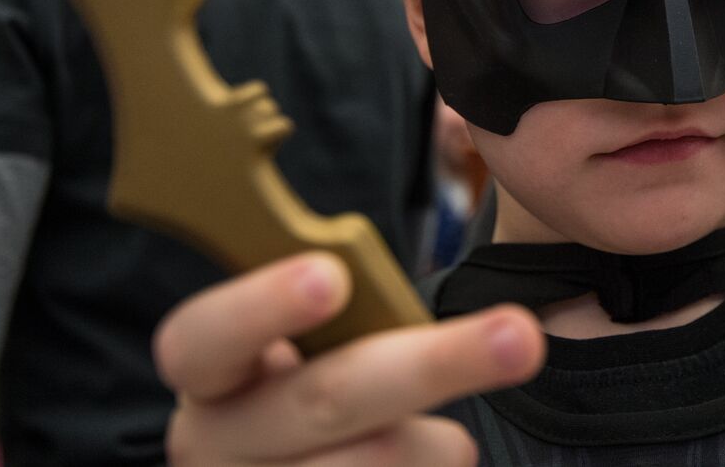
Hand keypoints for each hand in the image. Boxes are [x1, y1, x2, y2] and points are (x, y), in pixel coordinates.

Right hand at [155, 252, 544, 464]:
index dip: (263, 307)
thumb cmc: (318, 394)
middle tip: (521, 336)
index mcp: (209, 375)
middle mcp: (214, 445)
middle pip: (327, 400)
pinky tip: (437, 463)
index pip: (203, 337)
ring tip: (450, 443)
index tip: (333, 276)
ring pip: (377, 465)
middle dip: (435, 363)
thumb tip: (384, 283)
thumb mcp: (307, 353)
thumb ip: (343, 320)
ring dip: (440, 445)